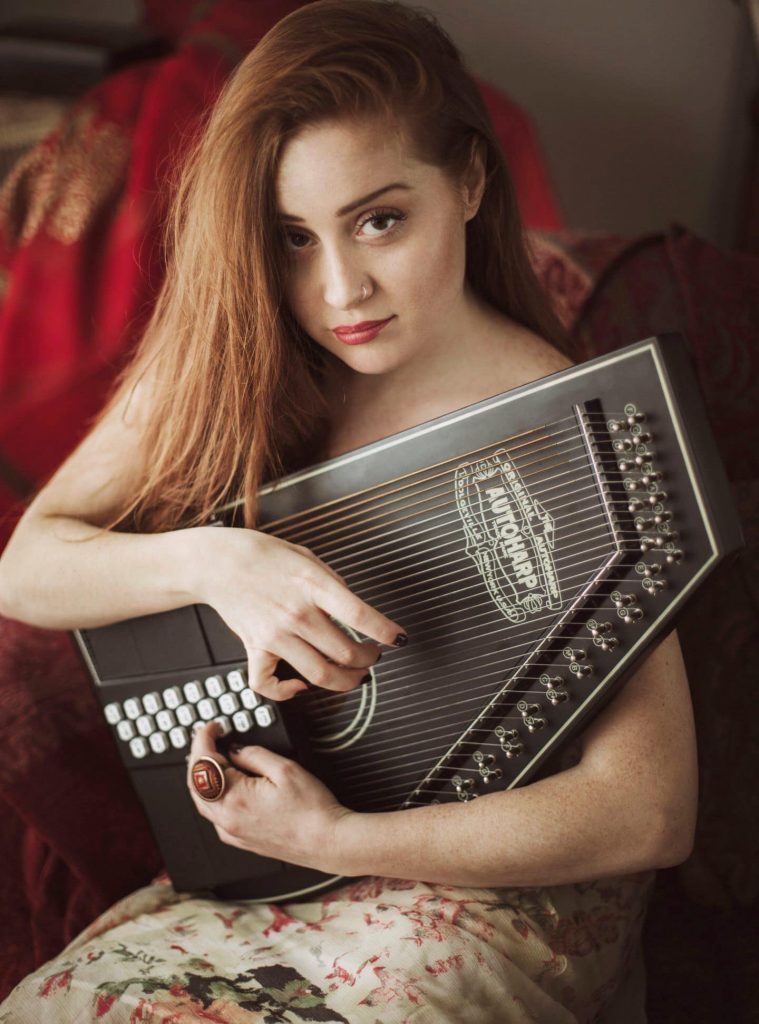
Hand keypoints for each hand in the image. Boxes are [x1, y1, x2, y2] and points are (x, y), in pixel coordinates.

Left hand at [187, 722, 352, 872]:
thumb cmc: (312, 811)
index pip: (203, 764)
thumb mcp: (285, 769)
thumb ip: (254, 755)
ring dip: (202, 777)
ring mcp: (233, 833)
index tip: (210, 728)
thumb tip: (234, 750)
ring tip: (214, 758)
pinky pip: (216, 816)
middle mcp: (228, 819)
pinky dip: (213, 796)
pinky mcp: (241, 840)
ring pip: (203, 802)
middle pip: (195, 784)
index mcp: (235, 799)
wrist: (327, 842)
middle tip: (209, 739)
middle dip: (198, 757)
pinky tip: (225, 787)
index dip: (203, 740)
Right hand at [192, 525, 405, 701]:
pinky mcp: (255, 648)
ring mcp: (275, 635)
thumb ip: (333, 584)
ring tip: (354, 676)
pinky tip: (301, 686)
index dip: (385, 632)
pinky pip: (268, 685)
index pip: (359, 616)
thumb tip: (355, 611)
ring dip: (345, 681)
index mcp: (313, 586)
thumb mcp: (308, 558)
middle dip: (369, 660)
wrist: (218, 562)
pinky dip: (287, 692)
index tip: (399, 639)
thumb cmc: (264, 556)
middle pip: (345, 652)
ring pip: (320, 675)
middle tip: (373, 657)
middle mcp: (296, 613)